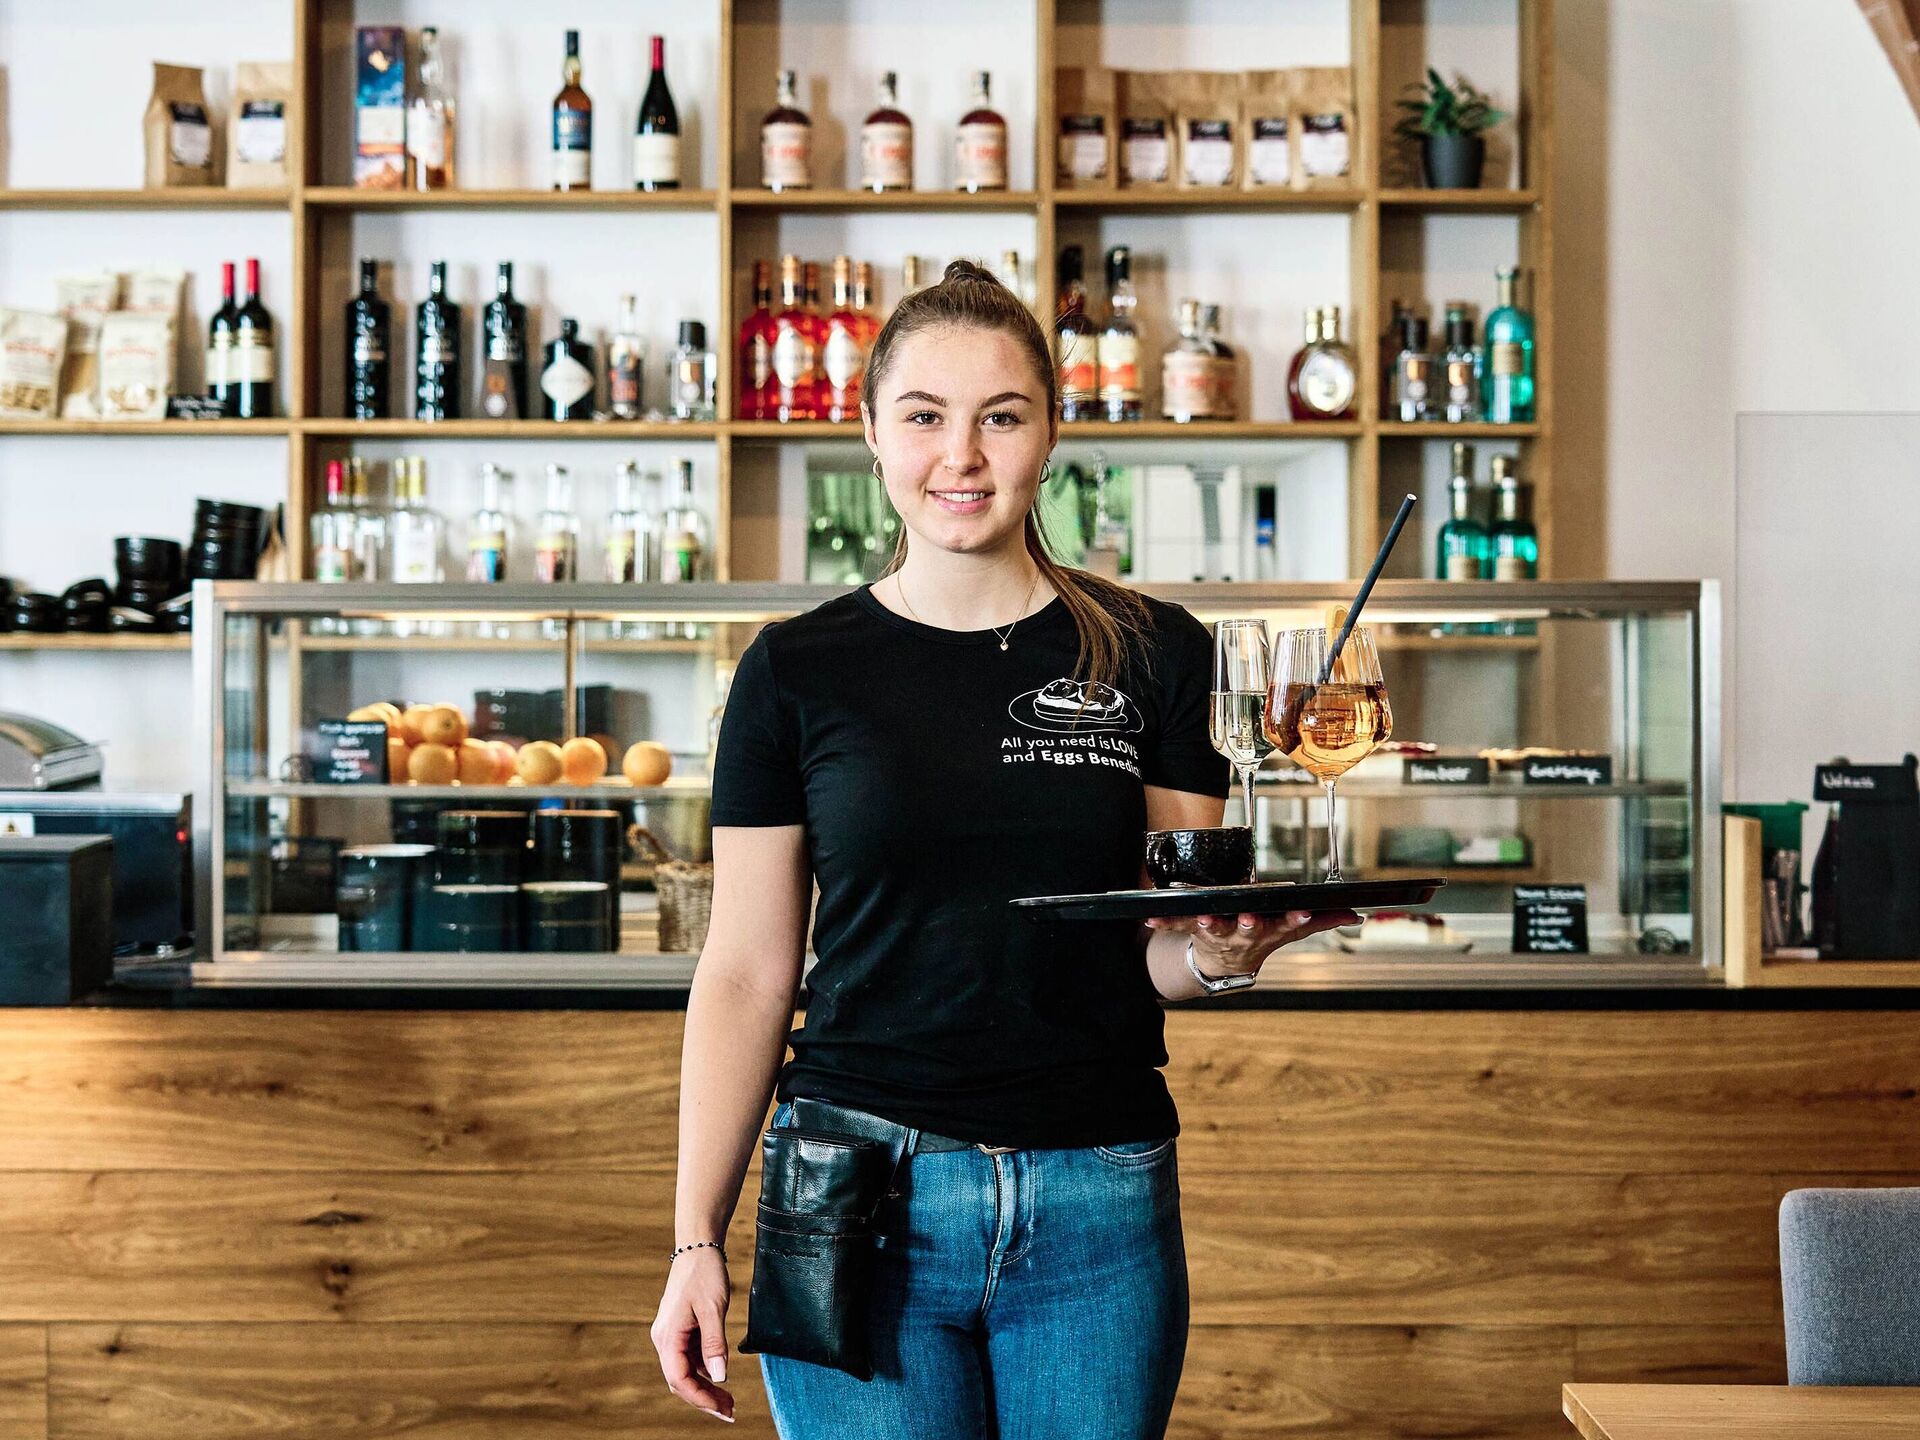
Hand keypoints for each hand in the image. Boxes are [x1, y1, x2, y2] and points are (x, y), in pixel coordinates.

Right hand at [651, 1249, 735, 1422]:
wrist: (698, 1247)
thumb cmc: (704, 1273)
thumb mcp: (713, 1308)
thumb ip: (714, 1343)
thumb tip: (720, 1377)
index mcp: (668, 1336)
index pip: (679, 1379)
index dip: (701, 1398)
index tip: (723, 1409)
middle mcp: (665, 1339)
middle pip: (681, 1380)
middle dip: (704, 1398)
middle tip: (730, 1412)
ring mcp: (671, 1335)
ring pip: (685, 1371)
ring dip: (705, 1387)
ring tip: (728, 1401)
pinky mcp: (680, 1330)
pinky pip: (689, 1358)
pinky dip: (704, 1371)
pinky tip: (720, 1376)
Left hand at [1146, 908, 1359, 976]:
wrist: (1223, 965)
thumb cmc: (1260, 937)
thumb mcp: (1290, 930)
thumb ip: (1320, 920)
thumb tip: (1356, 914)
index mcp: (1270, 931)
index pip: (1288, 925)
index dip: (1297, 919)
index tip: (1303, 911)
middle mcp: (1245, 935)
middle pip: (1250, 929)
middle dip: (1251, 924)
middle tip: (1252, 918)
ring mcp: (1218, 935)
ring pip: (1214, 929)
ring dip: (1209, 926)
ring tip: (1204, 920)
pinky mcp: (1194, 931)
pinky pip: (1178, 924)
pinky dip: (1164, 921)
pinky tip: (1151, 917)